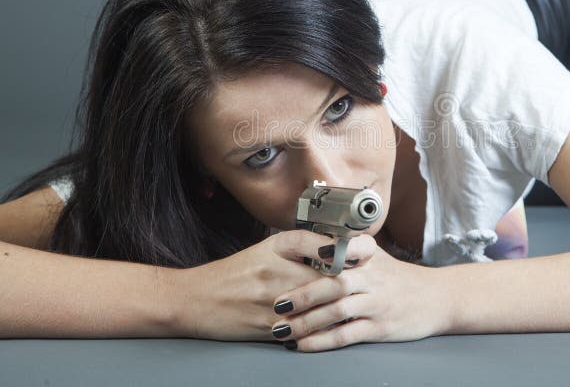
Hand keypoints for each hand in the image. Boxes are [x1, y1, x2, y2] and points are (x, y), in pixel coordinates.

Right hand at [170, 230, 375, 340]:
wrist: (195, 299)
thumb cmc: (234, 274)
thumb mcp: (265, 250)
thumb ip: (299, 247)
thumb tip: (336, 247)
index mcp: (276, 246)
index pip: (321, 241)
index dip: (349, 245)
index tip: (370, 250)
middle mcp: (276, 269)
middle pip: (327, 274)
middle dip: (353, 278)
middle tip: (374, 281)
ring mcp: (273, 299)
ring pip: (319, 303)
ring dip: (342, 306)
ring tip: (361, 305)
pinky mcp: (268, 325)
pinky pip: (304, 327)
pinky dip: (322, 328)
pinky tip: (336, 327)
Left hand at [270, 236, 447, 351]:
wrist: (437, 298)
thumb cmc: (399, 277)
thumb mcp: (378, 256)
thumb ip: (348, 251)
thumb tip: (307, 245)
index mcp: (370, 255)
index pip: (348, 247)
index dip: (326, 250)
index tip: (301, 253)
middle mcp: (374, 277)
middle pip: (335, 283)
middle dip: (303, 295)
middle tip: (277, 304)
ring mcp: (377, 303)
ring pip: (337, 312)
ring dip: (307, 322)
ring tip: (282, 329)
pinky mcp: (380, 327)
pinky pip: (346, 335)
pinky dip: (322, 341)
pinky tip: (303, 345)